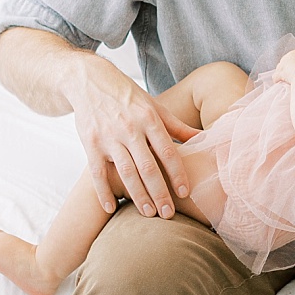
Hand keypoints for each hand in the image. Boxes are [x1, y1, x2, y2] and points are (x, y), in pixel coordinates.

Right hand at [69, 54, 197, 216]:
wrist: (89, 81)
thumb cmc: (128, 97)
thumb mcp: (155, 107)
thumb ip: (178, 126)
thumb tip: (206, 138)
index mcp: (149, 119)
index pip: (167, 151)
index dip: (177, 173)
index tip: (186, 192)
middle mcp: (130, 129)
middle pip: (147, 167)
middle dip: (160, 192)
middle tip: (168, 214)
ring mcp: (108, 138)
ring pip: (125, 172)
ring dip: (138, 195)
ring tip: (149, 213)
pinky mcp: (90, 145)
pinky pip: (97, 173)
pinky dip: (103, 192)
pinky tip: (111, 209)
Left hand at [274, 46, 294, 86]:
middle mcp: (291, 54)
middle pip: (287, 61)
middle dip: (289, 68)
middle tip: (294, 76)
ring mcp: (284, 63)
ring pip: (280, 68)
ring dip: (283, 74)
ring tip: (287, 81)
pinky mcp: (280, 71)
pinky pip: (276, 76)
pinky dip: (278, 80)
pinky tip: (281, 84)